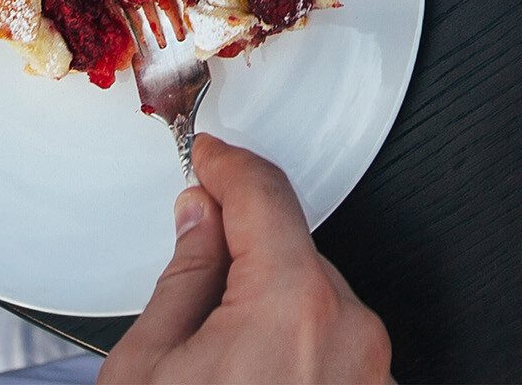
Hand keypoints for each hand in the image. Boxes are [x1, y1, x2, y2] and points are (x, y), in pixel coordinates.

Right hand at [99, 137, 390, 384]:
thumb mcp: (148, 367)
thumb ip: (182, 277)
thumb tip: (201, 218)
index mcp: (291, 305)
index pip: (263, 194)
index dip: (226, 166)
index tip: (209, 158)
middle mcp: (350, 331)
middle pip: (290, 253)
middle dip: (244, 260)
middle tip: (195, 308)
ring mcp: (373, 370)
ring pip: (315, 303)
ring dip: (274, 312)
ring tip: (225, 372)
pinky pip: (336, 348)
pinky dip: (303, 353)